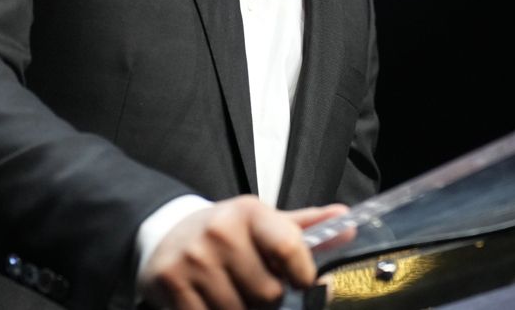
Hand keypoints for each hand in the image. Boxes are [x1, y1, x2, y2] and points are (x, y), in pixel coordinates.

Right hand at [137, 195, 348, 309]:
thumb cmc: (226, 232)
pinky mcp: (171, 283)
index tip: (301, 282)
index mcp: (250, 212)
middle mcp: (221, 231)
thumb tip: (348, 222)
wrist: (166, 231)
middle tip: (256, 288)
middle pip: (269, 293)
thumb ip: (305, 227)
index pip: (290, 247)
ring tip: (234, 294)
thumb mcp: (263, 222)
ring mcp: (194, 258)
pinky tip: (213, 302)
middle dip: (268, 299)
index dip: (303, 274)